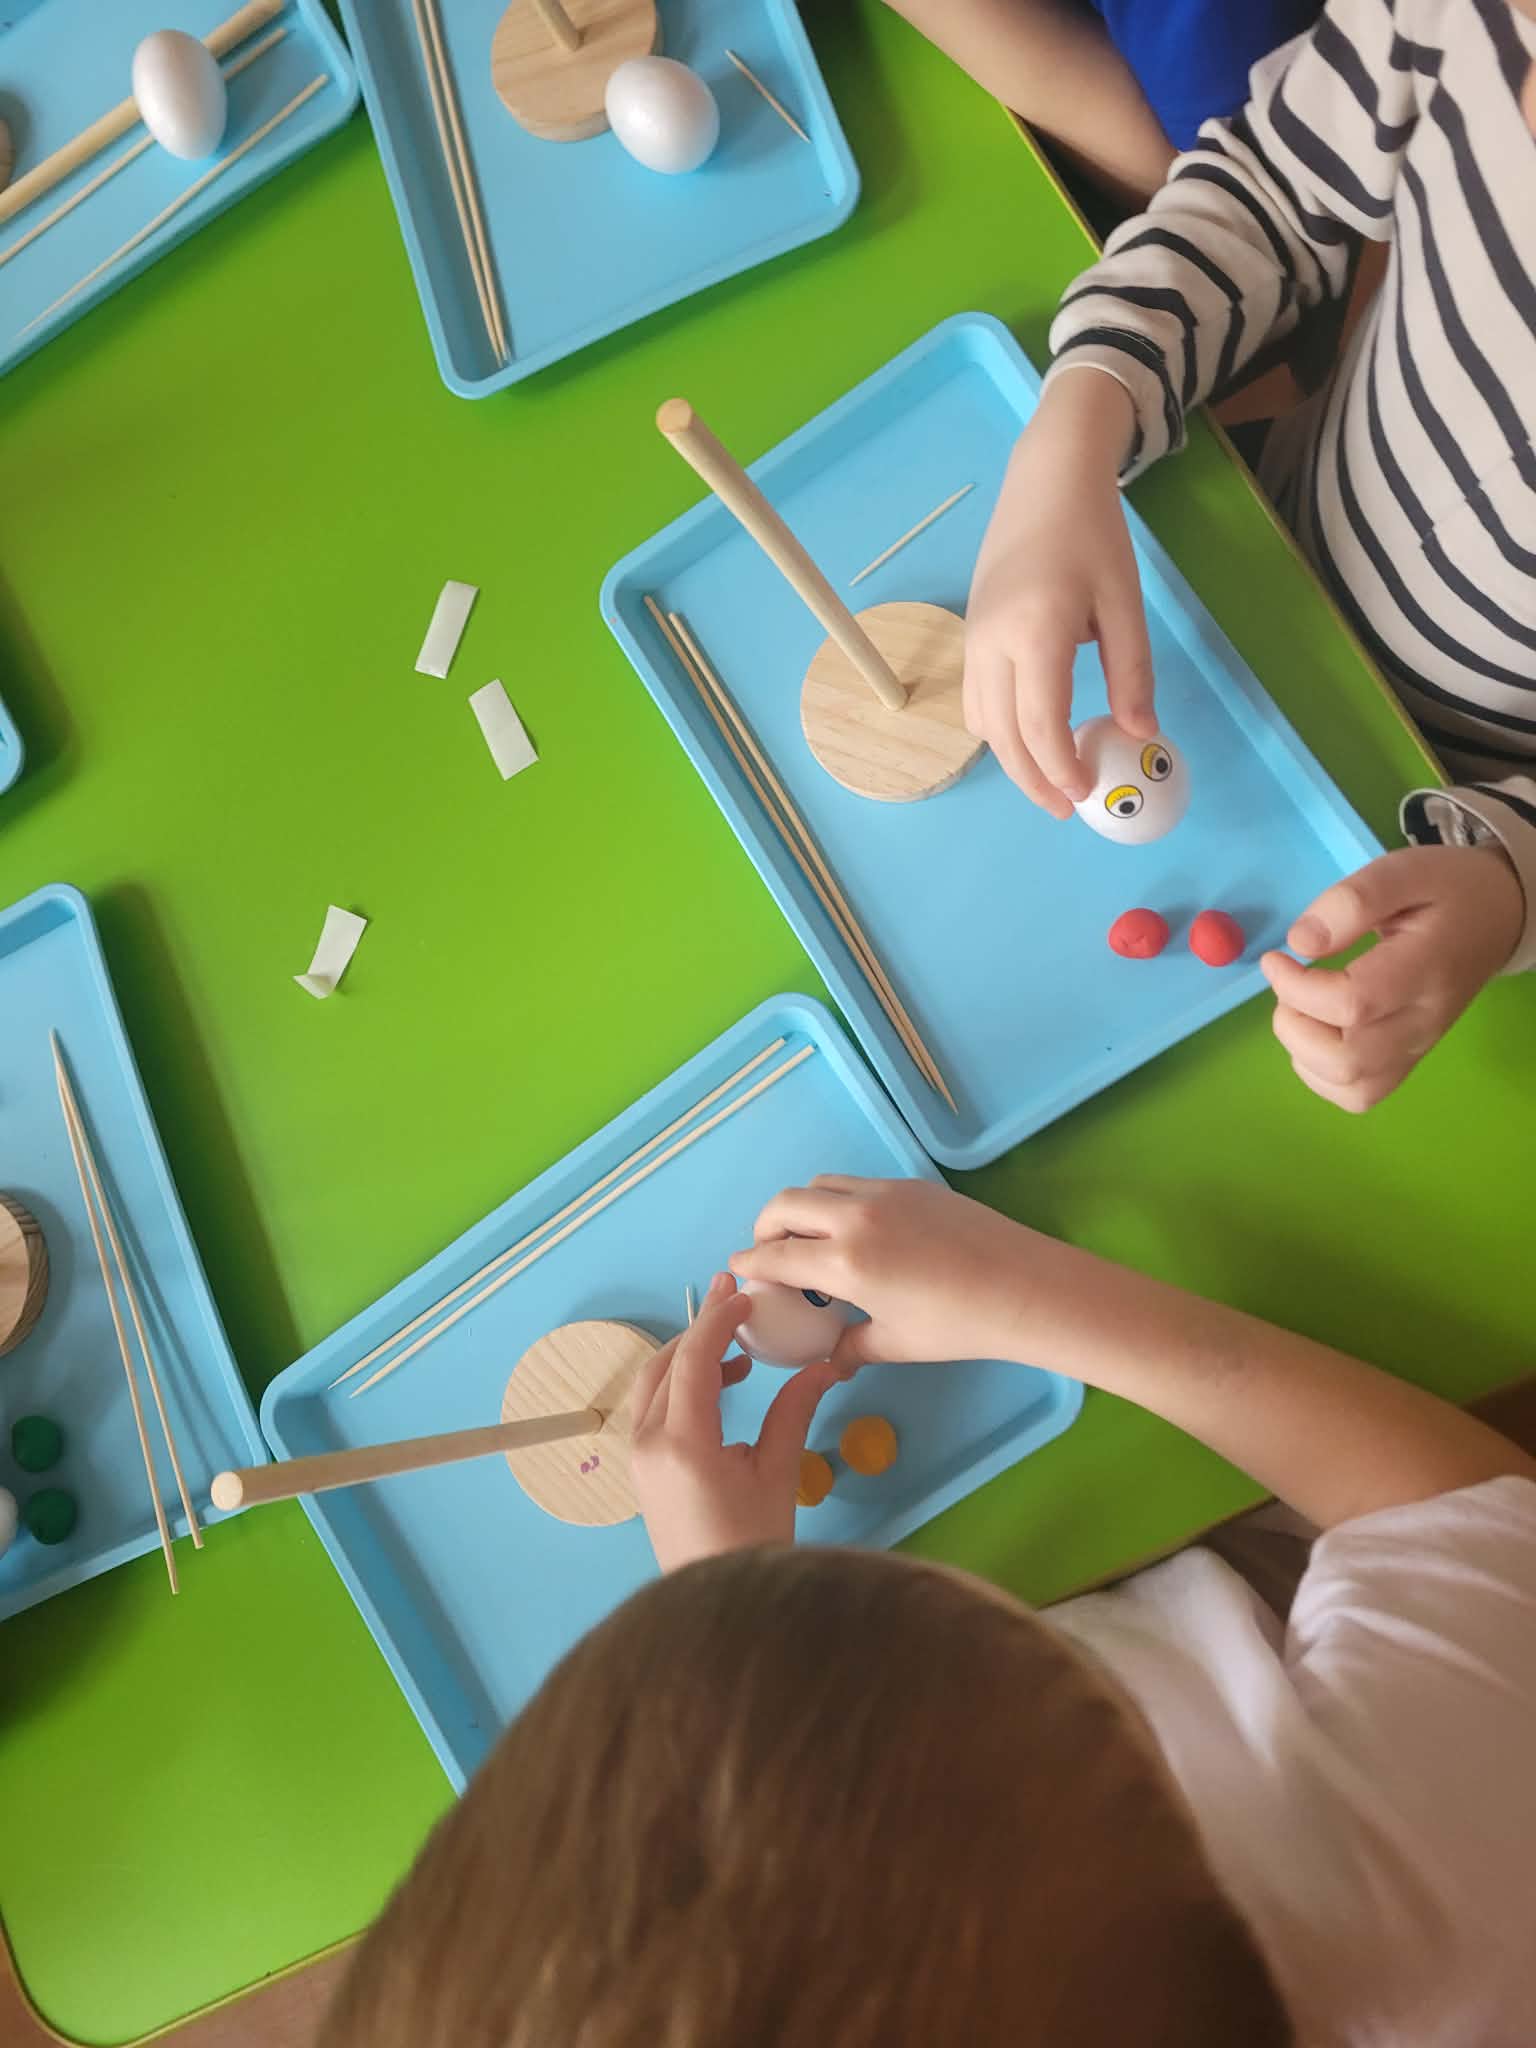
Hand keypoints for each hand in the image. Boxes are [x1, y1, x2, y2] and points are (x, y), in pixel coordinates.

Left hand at [627, 1273, 837, 1571]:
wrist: (716, 1610)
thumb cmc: (753, 1543)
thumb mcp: (778, 1474)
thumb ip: (793, 1411)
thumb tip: (824, 1365)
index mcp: (683, 1443)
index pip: (693, 1360)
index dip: (718, 1320)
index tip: (743, 1295)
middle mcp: (649, 1442)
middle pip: (666, 1363)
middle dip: (701, 1330)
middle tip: (737, 1306)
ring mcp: (638, 1456)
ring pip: (655, 1382)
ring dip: (690, 1356)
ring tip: (739, 1353)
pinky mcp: (640, 1467)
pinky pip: (653, 1406)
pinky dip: (681, 1384)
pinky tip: (721, 1387)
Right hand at [731, 1178, 1052, 1371]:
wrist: (1025, 1287)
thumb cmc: (959, 1326)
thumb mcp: (897, 1344)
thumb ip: (851, 1348)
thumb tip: (829, 1362)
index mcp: (846, 1262)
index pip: (776, 1255)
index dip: (750, 1263)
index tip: (737, 1269)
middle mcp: (856, 1217)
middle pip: (786, 1203)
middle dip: (766, 1225)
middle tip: (769, 1250)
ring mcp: (886, 1193)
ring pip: (821, 1184)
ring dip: (802, 1206)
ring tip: (810, 1236)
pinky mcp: (913, 1185)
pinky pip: (857, 1183)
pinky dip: (839, 1200)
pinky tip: (857, 1231)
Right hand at [963, 371, 1154, 813]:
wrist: (1045, 478)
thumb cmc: (1093, 534)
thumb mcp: (1125, 602)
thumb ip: (1132, 672)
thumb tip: (1140, 734)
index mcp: (1036, 633)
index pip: (1039, 725)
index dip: (1060, 769)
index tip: (1086, 793)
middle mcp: (992, 643)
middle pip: (1002, 736)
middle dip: (1033, 780)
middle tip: (1066, 807)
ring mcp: (974, 639)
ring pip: (982, 723)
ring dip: (1013, 758)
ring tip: (1051, 776)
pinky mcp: (971, 634)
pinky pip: (976, 699)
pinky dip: (999, 729)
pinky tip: (1031, 732)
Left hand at [1261, 844, 1523, 1111]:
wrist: (1494, 917)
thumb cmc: (1445, 891)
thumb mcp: (1404, 871)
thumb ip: (1353, 901)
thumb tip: (1301, 942)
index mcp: (1425, 970)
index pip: (1353, 1004)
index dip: (1297, 988)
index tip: (1277, 959)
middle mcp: (1422, 1021)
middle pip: (1347, 1060)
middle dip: (1296, 1025)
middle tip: (1290, 986)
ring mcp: (1416, 1048)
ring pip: (1351, 1087)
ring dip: (1304, 1052)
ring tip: (1303, 1006)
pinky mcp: (1407, 1061)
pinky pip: (1359, 1095)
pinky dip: (1321, 1074)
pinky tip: (1317, 1033)